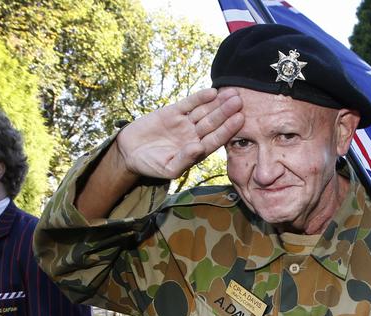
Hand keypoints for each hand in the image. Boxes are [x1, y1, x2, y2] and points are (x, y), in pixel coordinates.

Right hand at [117, 88, 243, 179]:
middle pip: (214, 122)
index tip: (240, 119)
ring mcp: (184, 123)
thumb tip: (200, 148)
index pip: (216, 139)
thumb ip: (185, 160)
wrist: (129, 152)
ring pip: (204, 111)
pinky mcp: (173, 112)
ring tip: (232, 93)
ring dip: (218, 103)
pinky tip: (212, 92)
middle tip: (240, 101)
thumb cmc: (151, 165)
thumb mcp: (168, 168)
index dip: (228, 129)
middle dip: (226, 112)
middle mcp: (194, 135)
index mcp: (197, 151)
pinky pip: (189, 104)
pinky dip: (200, 98)